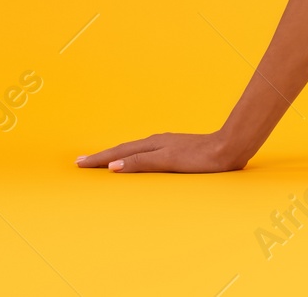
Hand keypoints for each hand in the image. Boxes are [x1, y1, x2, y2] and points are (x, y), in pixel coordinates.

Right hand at [76, 131, 247, 173]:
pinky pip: (145, 152)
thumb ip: (142, 163)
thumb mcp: (169, 162)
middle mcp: (157, 142)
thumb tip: (113, 166)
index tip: (79, 162)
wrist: (229, 149)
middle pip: (124, 149)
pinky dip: (132, 156)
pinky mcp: (176, 149)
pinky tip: (135, 159)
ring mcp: (166, 144)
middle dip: (102, 156)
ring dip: (116, 155)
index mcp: (153, 145)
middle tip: (81, 161)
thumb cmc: (201, 158)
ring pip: (134, 149)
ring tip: (102, 160)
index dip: (99, 159)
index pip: (119, 153)